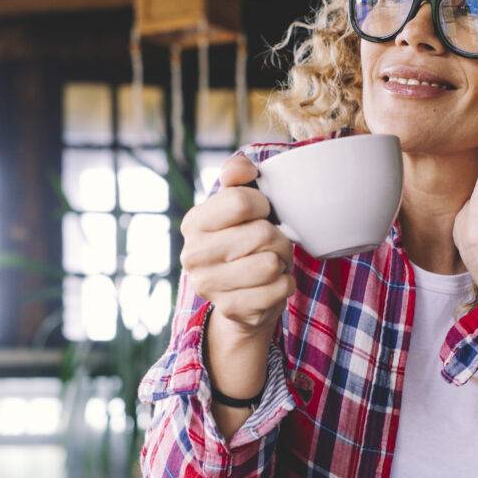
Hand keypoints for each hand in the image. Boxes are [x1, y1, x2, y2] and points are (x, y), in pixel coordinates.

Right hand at [179, 154, 295, 344]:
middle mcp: (193, 255)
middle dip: (278, 237)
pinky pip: (280, 289)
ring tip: (271, 263)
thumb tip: (242, 168)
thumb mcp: (238, 203)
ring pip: (272, 263)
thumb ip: (237, 175)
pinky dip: (285, 284)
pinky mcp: (231, 310)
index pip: (241, 202)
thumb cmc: (243, 238)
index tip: (261, 214)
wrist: (240, 294)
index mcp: (193, 223)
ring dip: (283, 262)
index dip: (263, 205)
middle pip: (261, 234)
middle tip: (271, 244)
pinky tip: (271, 284)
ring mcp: (209, 286)